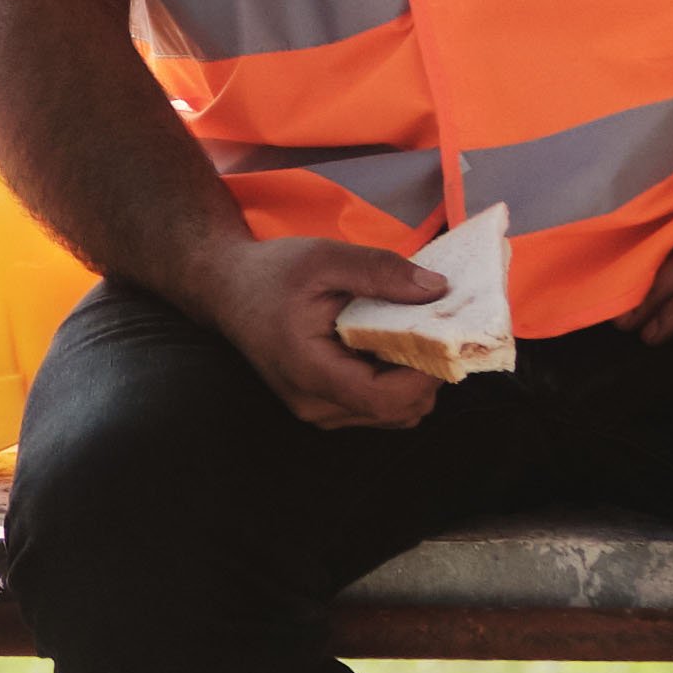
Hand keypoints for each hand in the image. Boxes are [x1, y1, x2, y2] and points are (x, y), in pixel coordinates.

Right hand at [179, 234, 453, 430]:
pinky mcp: (326, 408)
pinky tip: (389, 346)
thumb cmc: (272, 273)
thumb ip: (380, 272)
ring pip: (395, 414)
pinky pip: (380, 408)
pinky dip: (397, 382)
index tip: (445, 335)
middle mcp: (315, 405)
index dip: (426, 374)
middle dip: (428, 373)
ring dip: (415, 379)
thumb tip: (438, 290)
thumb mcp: (325, 258)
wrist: (227, 290)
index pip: (386, 398)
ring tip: (410, 334)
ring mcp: (320, 412)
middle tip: (434, 328)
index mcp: (310, 371)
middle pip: (399, 410)